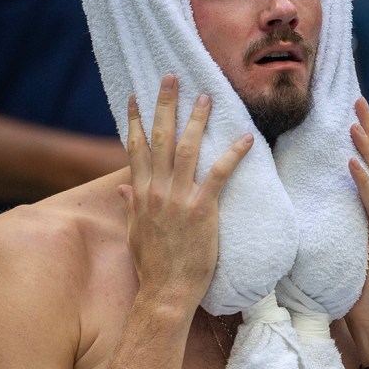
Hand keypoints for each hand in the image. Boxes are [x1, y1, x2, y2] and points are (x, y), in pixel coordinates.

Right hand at [118, 74, 252, 310]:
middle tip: (171, 77)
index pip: (135, 148)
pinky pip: (219, 174)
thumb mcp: (135, 233)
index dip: (134, 120)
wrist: (165, 292)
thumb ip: (130, 206)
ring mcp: (179, 199)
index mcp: (142, 194)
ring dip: (198, 119)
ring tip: (207, 96)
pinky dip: (233, 154)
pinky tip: (246, 137)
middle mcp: (157, 191)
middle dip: (165, 105)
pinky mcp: (203, 210)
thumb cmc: (152, 266)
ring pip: (189, 149)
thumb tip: (122, 188)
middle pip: (161, 138)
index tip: (134, 96)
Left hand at [346, 97, 368, 337]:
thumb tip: (300, 202)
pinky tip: (352, 164)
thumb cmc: (351, 283)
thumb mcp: (336, 243)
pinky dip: (363, 182)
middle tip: (357, 100)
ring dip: (367, 148)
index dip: (365, 135)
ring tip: (352, 125)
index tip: (352, 109)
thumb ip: (329, 220)